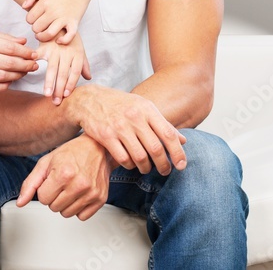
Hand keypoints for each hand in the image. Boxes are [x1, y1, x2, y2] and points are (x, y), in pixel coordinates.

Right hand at [0, 29, 37, 91]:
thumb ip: (2, 37)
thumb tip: (23, 41)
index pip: (9, 47)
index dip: (25, 52)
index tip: (34, 54)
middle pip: (8, 63)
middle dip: (25, 65)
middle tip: (34, 65)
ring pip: (2, 77)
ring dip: (17, 76)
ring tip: (24, 72)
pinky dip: (4, 85)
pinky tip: (10, 80)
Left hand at [16, 134, 111, 219]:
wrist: (97, 147)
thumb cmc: (72, 152)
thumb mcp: (46, 162)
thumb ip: (31, 183)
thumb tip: (20, 203)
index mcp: (63, 174)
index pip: (43, 199)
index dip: (45, 189)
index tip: (52, 179)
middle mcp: (79, 184)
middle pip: (54, 208)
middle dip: (54, 196)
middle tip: (62, 182)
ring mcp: (91, 193)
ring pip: (67, 214)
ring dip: (65, 203)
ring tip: (71, 187)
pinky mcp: (100, 199)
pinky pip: (82, 216)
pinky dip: (79, 207)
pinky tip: (80, 193)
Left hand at [22, 0, 90, 42]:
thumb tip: (24, 7)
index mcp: (45, 3)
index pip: (29, 19)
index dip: (30, 19)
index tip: (35, 18)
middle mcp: (53, 11)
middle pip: (37, 28)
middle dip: (36, 28)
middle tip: (39, 25)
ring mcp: (64, 18)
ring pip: (48, 34)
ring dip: (43, 37)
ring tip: (42, 34)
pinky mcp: (74, 22)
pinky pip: (68, 36)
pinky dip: (63, 40)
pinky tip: (58, 39)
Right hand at [37, 34, 91, 104]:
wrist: (61, 20)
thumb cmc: (70, 38)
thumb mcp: (80, 49)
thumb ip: (83, 64)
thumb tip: (88, 77)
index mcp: (77, 55)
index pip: (75, 72)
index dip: (71, 84)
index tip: (66, 95)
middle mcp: (67, 53)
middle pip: (64, 73)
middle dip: (59, 89)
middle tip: (55, 102)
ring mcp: (55, 49)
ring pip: (52, 68)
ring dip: (49, 82)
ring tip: (47, 94)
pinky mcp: (45, 45)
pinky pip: (38, 55)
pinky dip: (34, 63)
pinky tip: (31, 72)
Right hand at [63, 84, 186, 174]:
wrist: (89, 99)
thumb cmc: (120, 104)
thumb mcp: (143, 107)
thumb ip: (162, 124)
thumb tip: (183, 140)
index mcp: (147, 109)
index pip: (168, 134)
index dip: (178, 153)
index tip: (181, 165)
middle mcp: (134, 117)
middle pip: (156, 149)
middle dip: (163, 165)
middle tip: (165, 171)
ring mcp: (119, 127)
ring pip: (140, 157)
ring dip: (146, 168)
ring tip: (147, 169)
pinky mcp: (105, 136)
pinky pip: (123, 158)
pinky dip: (129, 165)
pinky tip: (130, 164)